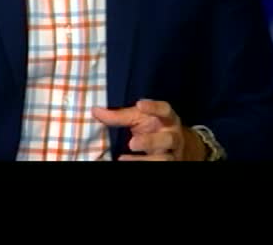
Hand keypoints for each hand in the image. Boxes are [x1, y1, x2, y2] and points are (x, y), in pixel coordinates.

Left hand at [91, 99, 206, 160]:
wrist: (177, 147)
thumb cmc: (154, 127)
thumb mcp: (139, 118)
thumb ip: (120, 115)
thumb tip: (95, 110)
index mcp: (168, 119)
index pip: (165, 110)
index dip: (154, 107)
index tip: (139, 104)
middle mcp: (174, 136)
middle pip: (168, 139)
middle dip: (150, 141)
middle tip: (131, 143)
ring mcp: (172, 153)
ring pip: (164, 159)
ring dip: (145, 161)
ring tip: (123, 159)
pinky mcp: (170, 164)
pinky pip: (157, 167)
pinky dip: (141, 166)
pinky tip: (124, 162)